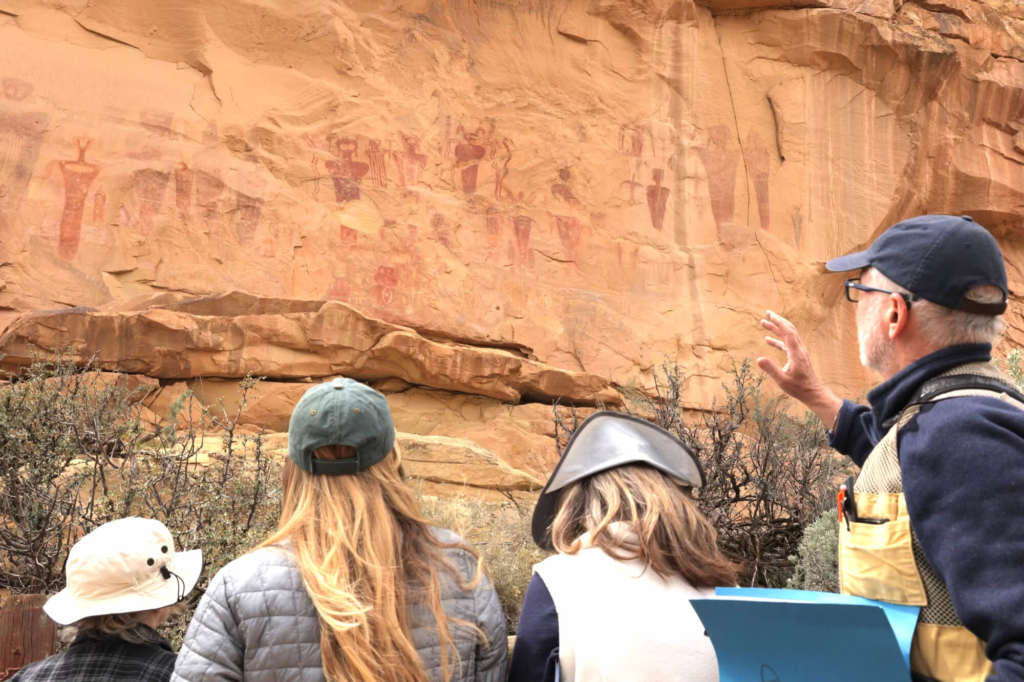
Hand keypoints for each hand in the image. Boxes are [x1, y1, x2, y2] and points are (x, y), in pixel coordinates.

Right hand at [757, 310, 841, 425]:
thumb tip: (759, 359)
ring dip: (777, 329)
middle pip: (789, 330)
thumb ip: (771, 369)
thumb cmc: (798, 388)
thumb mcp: (782, 380)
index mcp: (796, 353)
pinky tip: (768, 340)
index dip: (779, 322)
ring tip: (764, 324)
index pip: (788, 332)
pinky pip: (786, 345)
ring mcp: (798, 353)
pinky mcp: (796, 357)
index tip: (770, 315)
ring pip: (787, 336)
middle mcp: (798, 350)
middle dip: (778, 321)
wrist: (812, 392)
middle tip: (767, 314)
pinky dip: (777, 340)